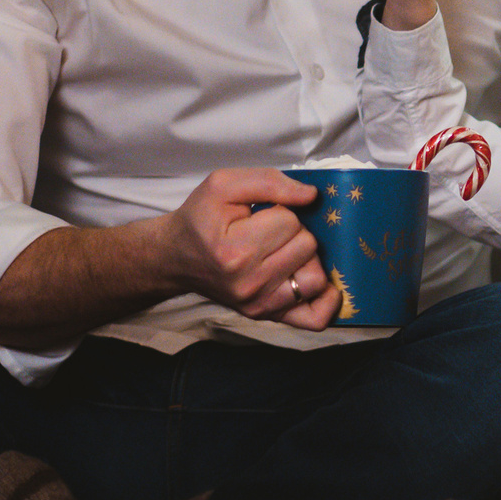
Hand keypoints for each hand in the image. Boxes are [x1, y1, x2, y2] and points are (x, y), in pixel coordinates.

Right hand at [161, 167, 344, 329]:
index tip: (259, 215)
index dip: (280, 210)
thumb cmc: (201, 220)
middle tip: (269, 232)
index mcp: (235, 250)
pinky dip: (324, 300)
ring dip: (306, 259)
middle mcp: (248, 283)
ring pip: (316, 277)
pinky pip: (314, 317)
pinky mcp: (265, 315)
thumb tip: (311, 195)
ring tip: (285, 251)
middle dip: (294, 232)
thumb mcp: (223, 185)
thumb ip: (269, 182)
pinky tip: (315, 280)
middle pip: (307, 246)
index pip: (290, 220)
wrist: (176, 257)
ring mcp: (258, 304)